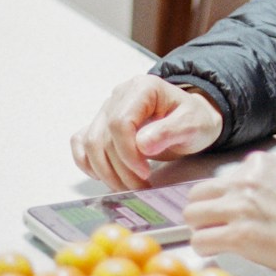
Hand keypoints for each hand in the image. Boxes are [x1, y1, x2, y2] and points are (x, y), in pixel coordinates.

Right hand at [70, 75, 221, 190]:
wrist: (192, 120)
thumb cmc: (195, 119)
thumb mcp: (193, 124)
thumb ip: (170, 131)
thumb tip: (142, 144)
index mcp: (142, 88)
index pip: (120, 123)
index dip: (128, 153)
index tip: (145, 173)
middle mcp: (119, 95)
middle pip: (103, 137)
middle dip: (120, 169)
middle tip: (141, 187)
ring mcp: (107, 109)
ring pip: (90, 144)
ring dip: (106, 172)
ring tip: (129, 187)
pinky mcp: (101, 124)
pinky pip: (81, 143)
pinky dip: (89, 163)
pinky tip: (107, 176)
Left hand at [182, 152, 275, 271]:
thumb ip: (258, 182)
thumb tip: (235, 196)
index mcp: (257, 164)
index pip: (222, 178)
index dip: (223, 197)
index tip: (232, 208)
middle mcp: (244, 182)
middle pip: (198, 193)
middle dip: (203, 210)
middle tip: (214, 223)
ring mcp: (239, 208)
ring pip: (192, 214)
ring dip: (201, 227)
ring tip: (215, 236)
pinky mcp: (237, 235)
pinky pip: (199, 240)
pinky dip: (204, 247)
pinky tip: (217, 249)